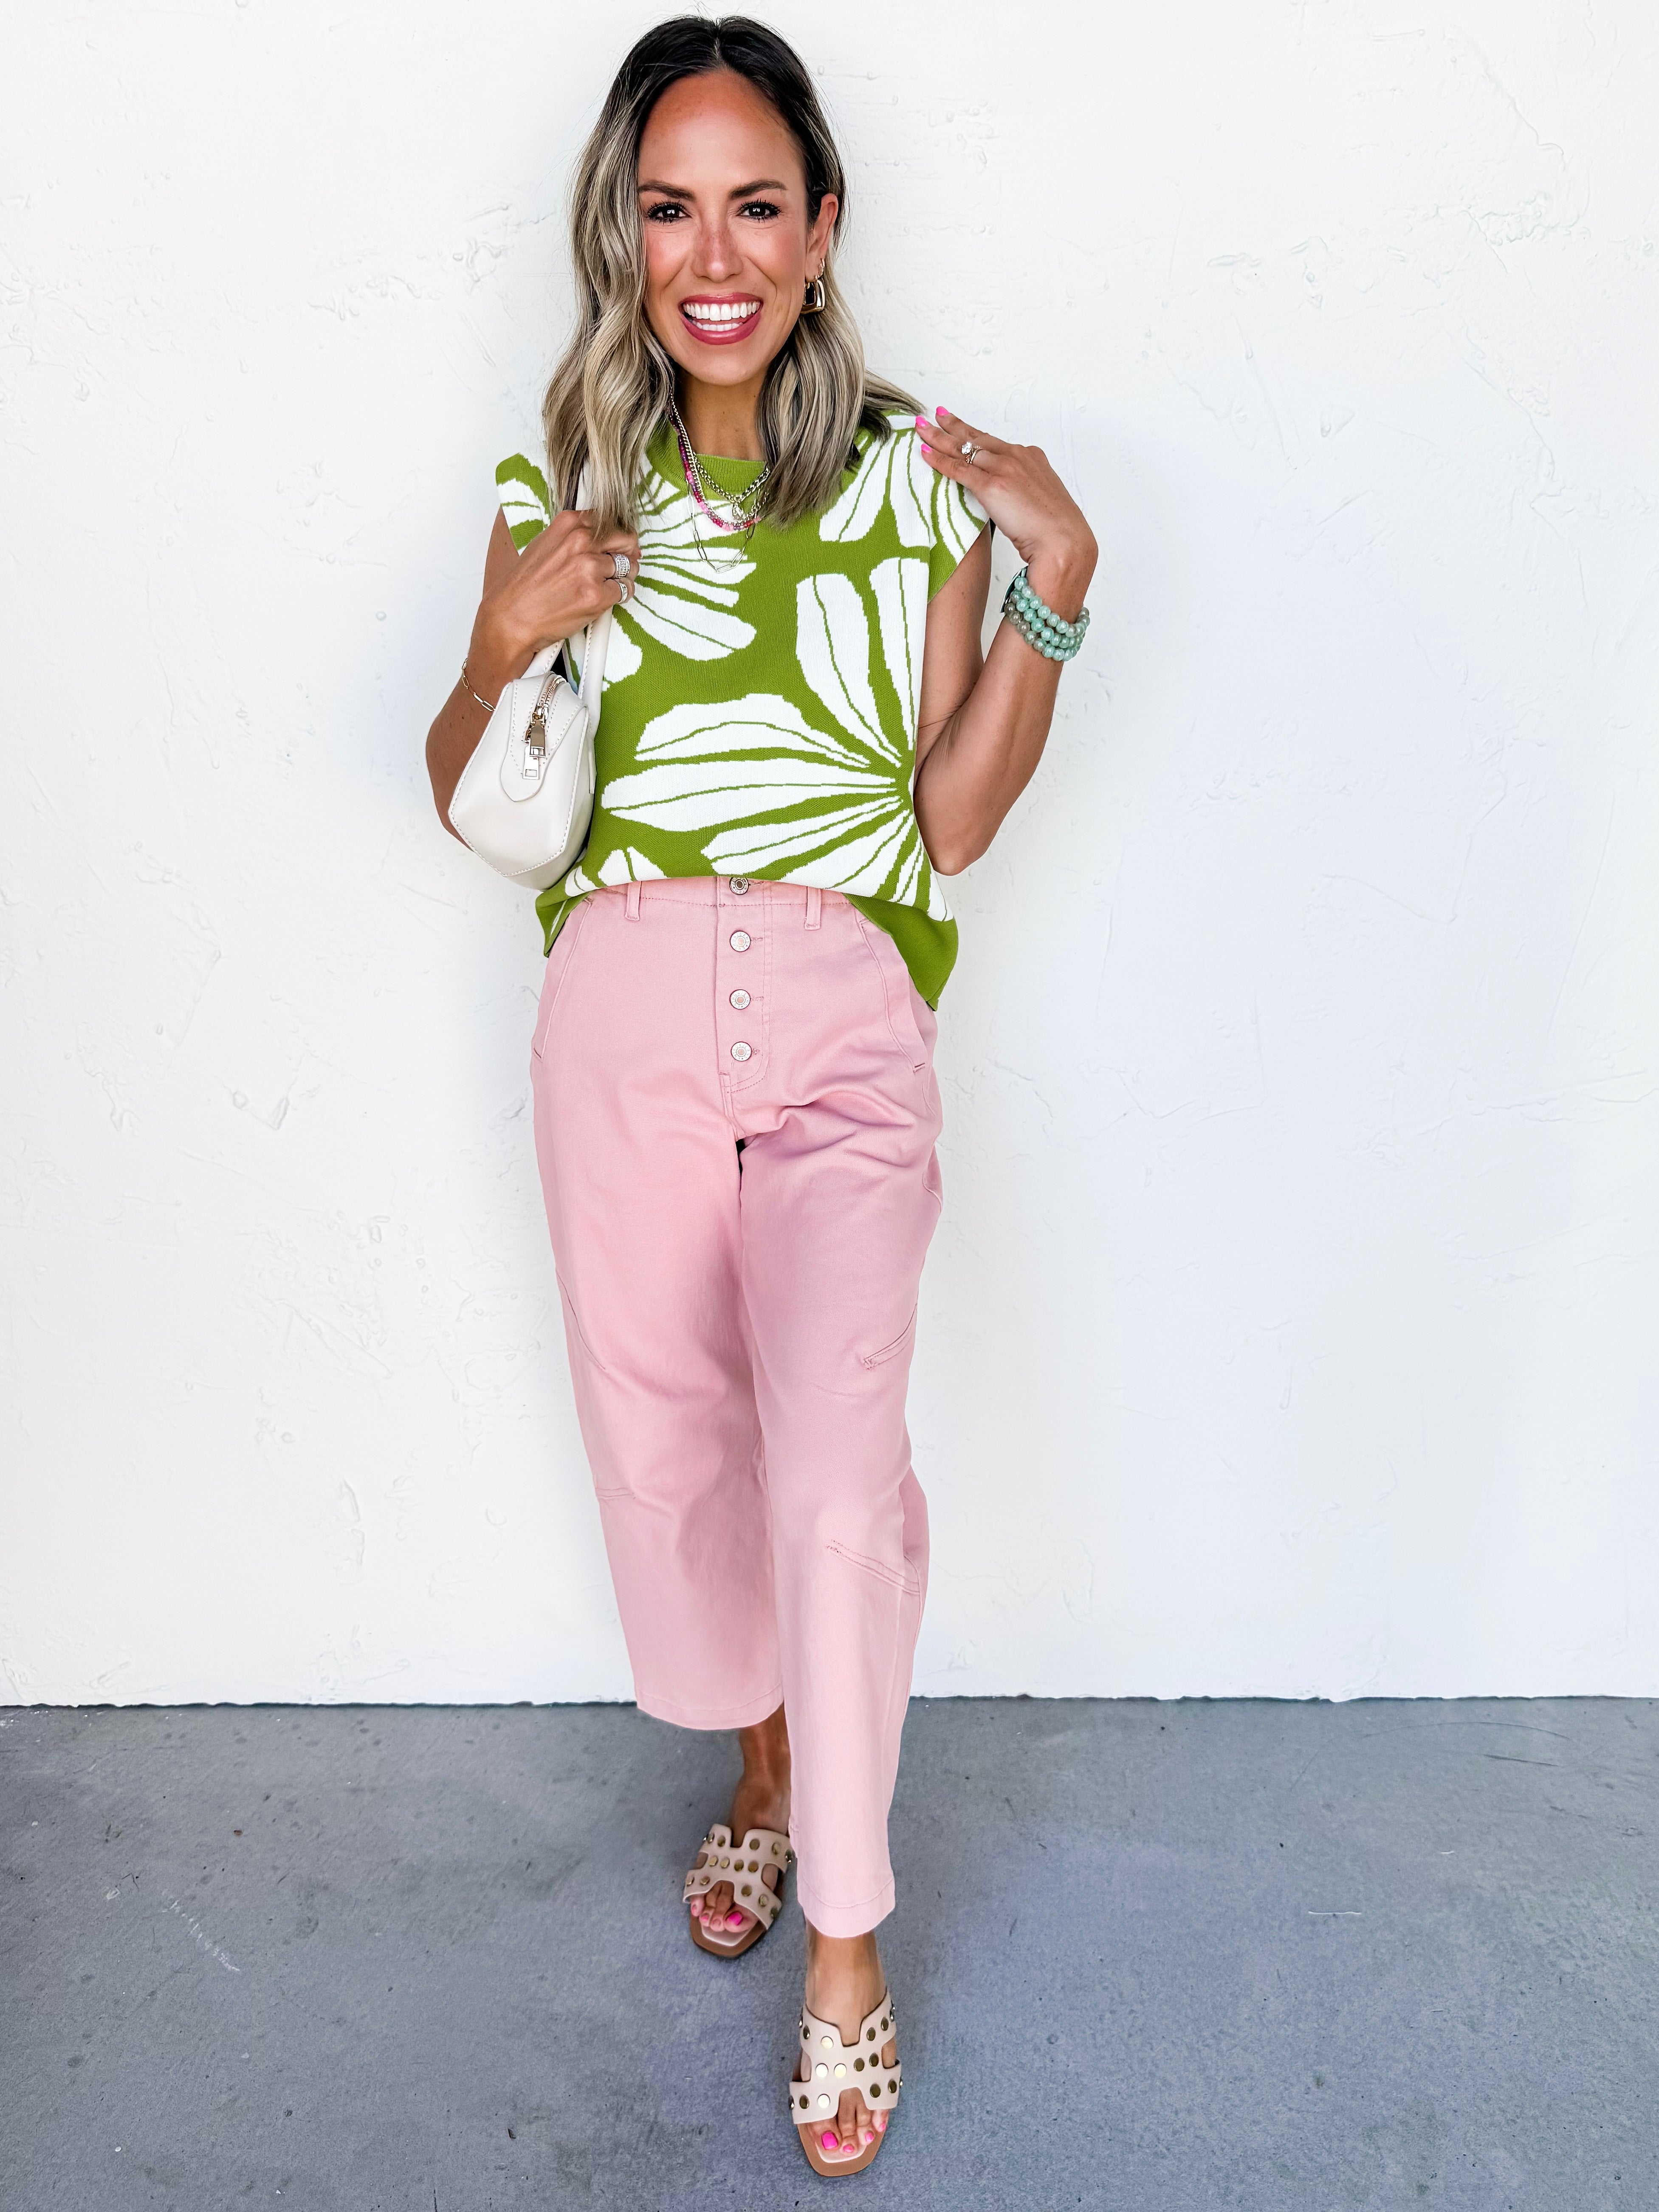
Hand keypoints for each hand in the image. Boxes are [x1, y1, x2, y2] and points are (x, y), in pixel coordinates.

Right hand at [469, 509, 641, 687]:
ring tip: (603, 587)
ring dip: (623, 578)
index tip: (618, 547)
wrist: (511, 617)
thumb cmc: (525, 585)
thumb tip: (606, 537)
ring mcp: (589, 568)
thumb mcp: (546, 544)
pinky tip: (601, 600)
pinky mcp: (596, 595)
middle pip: (626, 540)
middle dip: (629, 554)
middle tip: (621, 568)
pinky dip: (619, 597)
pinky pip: (625, 591)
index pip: (612, 521)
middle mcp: (580, 541)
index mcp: (569, 523)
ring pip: (628, 568)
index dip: (619, 536)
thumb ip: (575, 536)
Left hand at [916, 408, 1095, 619]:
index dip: (974, 434)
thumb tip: (1014, 498)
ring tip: (921, 427)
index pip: (995, 442)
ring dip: (939, 437)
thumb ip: (1024, 491)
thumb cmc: (1056, 530)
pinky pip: (959, 469)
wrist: (1064, 542)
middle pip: (977, 438)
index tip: (960, 426)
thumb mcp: (1041, 500)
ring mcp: (1004, 469)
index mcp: (1032, 458)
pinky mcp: (992, 486)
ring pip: (964, 448)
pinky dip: (939, 460)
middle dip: (952, 426)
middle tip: (934, 415)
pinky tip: (924, 452)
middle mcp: (1017, 457)